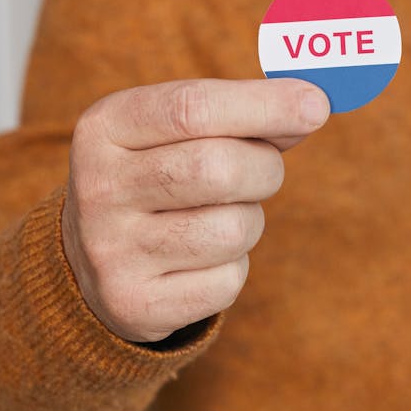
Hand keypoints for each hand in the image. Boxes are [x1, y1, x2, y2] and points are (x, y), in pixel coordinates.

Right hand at [60, 79, 329, 342]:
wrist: (93, 264)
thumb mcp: (178, 132)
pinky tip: (201, 260)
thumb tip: (311, 109)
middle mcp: (97, 188)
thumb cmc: (161, 177)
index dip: (263, 105)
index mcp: (104, 127)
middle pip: (218, 169)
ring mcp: (111, 251)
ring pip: (232, 230)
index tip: (317, 106)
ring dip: (249, 221)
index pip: (192, 108)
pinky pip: (227, 280)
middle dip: (264, 169)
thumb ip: (244, 114)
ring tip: (220, 218)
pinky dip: (233, 267)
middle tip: (263, 172)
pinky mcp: (135, 304)